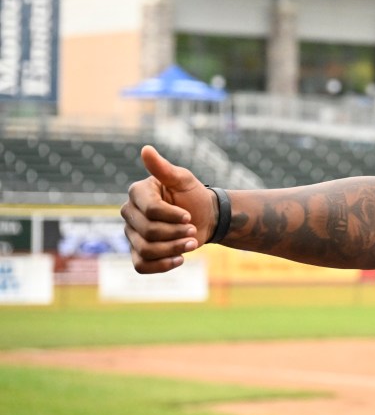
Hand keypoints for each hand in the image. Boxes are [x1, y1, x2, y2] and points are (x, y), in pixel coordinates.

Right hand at [121, 145, 215, 273]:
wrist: (205, 218)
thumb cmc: (194, 196)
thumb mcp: (183, 180)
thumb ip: (164, 168)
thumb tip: (146, 149)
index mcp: (138, 193)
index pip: (150, 210)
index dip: (172, 216)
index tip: (189, 215)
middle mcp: (130, 213)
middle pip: (148, 231)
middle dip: (175, 233)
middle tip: (193, 229)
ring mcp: (131, 234)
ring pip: (146, 249)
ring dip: (173, 249)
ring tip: (192, 243)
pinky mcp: (138, 252)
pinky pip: (141, 265)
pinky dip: (162, 265)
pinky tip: (180, 259)